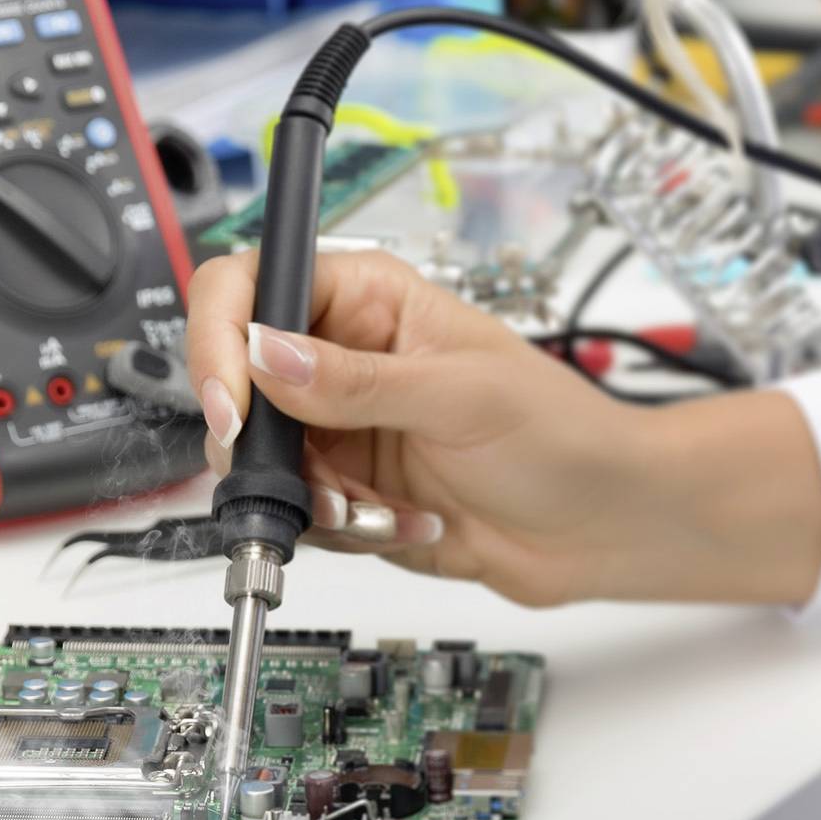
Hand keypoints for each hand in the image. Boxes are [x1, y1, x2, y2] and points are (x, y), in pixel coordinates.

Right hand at [186, 248, 820, 607]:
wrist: (599, 524)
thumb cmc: (559, 434)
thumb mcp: (460, 397)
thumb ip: (356, 381)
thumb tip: (265, 354)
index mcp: (365, 298)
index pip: (250, 288)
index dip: (221, 339)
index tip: (231, 406)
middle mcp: (338, 357)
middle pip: (236, 384)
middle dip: (264, 445)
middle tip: (310, 480)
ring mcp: (337, 428)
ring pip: (260, 462)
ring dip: (314, 499)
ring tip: (383, 510)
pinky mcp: (342, 490)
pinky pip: (297, 514)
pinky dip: (342, 531)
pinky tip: (407, 525)